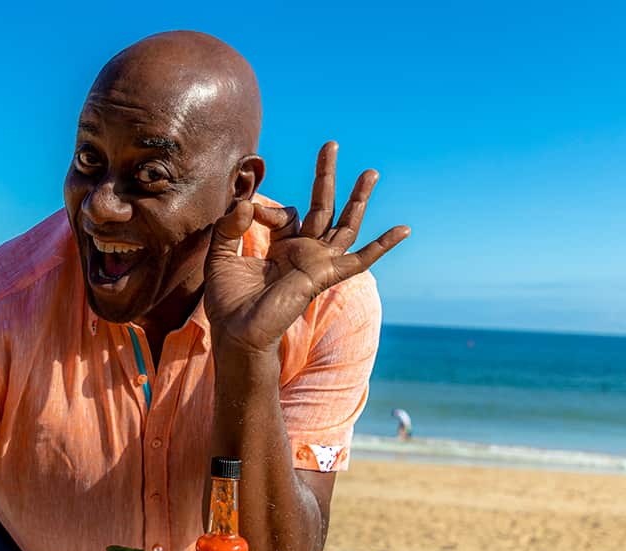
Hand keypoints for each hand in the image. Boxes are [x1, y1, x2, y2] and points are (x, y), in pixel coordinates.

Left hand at [204, 141, 409, 354]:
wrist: (237, 332)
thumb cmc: (229, 301)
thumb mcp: (221, 255)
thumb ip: (229, 226)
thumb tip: (244, 202)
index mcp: (282, 248)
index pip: (285, 213)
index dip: (264, 208)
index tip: (246, 211)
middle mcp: (303, 253)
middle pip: (322, 207)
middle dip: (326, 175)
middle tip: (331, 144)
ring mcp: (317, 263)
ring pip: (344, 225)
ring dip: (358, 198)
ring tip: (370, 172)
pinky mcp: (324, 275)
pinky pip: (359, 260)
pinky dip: (382, 246)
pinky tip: (404, 230)